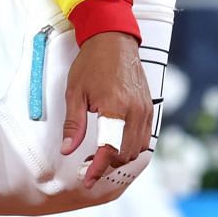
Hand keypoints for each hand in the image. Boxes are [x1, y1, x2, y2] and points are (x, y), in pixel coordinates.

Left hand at [64, 31, 154, 183]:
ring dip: (120, 157)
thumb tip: (68, 149)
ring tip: (100, 155)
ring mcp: (144, 110)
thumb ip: (73, 124)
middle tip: (88, 166)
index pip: (108, 149)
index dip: (97, 168)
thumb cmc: (92, 62)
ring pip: (137, 148)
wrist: (112, 39)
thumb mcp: (75, 92)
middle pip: (125, 153)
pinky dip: (131, 146)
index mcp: (115, 107)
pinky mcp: (149, 108)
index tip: (86, 178)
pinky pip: (145, 137)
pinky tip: (116, 143)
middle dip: (107, 165)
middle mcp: (134, 111)